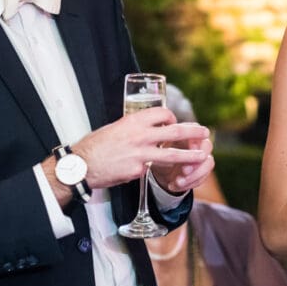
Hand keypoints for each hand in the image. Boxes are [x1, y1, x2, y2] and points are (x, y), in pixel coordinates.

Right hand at [73, 107, 210, 189]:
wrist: (82, 164)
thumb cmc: (96, 145)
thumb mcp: (115, 127)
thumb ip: (134, 128)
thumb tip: (147, 129)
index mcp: (134, 121)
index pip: (162, 114)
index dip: (172, 118)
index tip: (174, 123)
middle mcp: (140, 136)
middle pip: (174, 132)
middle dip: (192, 132)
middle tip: (204, 133)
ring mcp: (140, 154)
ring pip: (171, 155)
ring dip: (190, 155)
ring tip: (202, 156)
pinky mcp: (138, 171)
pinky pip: (149, 169)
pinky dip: (148, 170)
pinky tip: (137, 170)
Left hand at [150, 131, 214, 194]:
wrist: (161, 172)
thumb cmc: (159, 156)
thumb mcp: (158, 152)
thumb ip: (164, 151)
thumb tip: (166, 153)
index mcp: (185, 133)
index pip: (196, 130)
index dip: (195, 141)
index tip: (190, 150)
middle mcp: (198, 142)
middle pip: (207, 146)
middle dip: (197, 160)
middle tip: (184, 171)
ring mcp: (203, 156)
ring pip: (208, 163)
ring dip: (194, 175)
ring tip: (178, 182)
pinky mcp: (204, 170)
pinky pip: (204, 177)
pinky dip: (191, 183)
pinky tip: (176, 186)